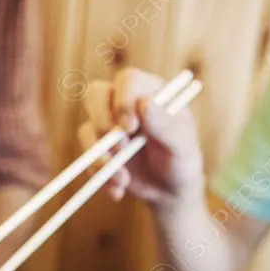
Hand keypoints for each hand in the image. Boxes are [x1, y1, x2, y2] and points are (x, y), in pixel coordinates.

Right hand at [77, 68, 203, 203]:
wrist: (169, 190)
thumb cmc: (182, 161)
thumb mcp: (182, 146)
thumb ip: (166, 125)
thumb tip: (144, 105)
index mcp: (149, 92)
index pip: (127, 81)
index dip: (123, 101)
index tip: (131, 127)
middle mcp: (124, 104)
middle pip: (95, 95)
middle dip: (103, 124)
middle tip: (120, 149)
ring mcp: (108, 127)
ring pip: (87, 129)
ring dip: (101, 158)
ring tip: (123, 179)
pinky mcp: (98, 150)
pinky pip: (87, 160)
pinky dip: (100, 177)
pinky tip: (119, 190)